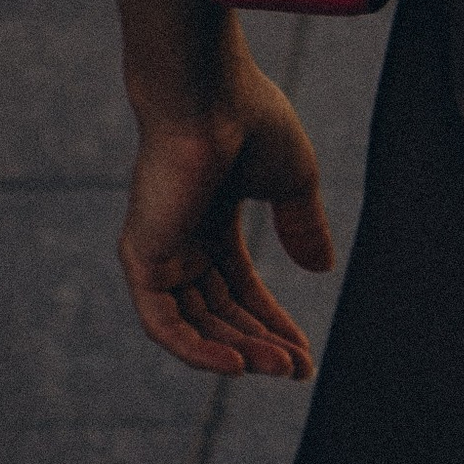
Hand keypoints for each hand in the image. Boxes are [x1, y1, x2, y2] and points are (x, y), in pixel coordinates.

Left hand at [117, 54, 334, 379]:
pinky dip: (197, 350)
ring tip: (279, 368)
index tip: (305, 353)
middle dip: (260, 343)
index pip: (240, 286)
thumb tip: (322, 271)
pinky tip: (238, 365)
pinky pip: (164, 323)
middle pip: (219, 311)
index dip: (272, 320)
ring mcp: (159, 249)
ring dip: (238, 351)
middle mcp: (182, 238)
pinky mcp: (141, 258)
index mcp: (212, 217)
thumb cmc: (251, 120)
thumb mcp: (295, 181)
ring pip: (195, 324)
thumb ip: (303, 226)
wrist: (208, 94)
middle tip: (298, 370)